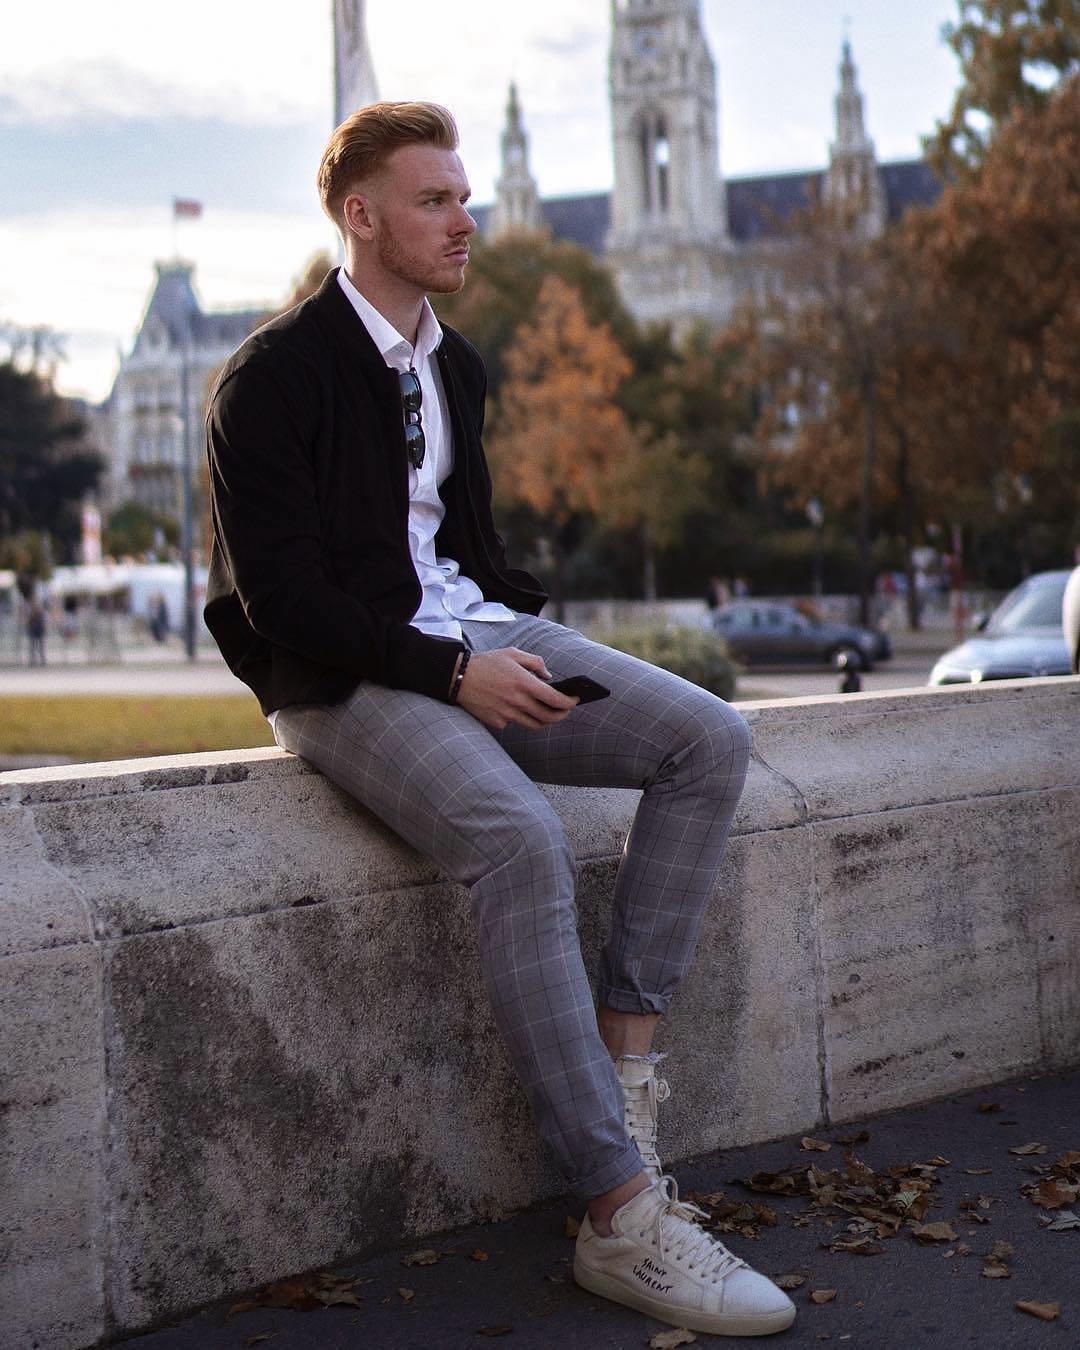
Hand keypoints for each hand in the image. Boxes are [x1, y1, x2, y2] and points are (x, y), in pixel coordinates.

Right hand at [455, 647, 578, 730]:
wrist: (458, 677)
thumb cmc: (487, 663)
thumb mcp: (512, 653)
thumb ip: (535, 662)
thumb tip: (548, 677)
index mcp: (523, 682)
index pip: (555, 699)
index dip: (569, 702)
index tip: (574, 700)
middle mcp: (517, 701)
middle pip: (548, 717)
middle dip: (561, 715)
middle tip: (564, 710)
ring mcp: (507, 714)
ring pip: (534, 725)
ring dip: (545, 720)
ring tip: (547, 713)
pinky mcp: (497, 722)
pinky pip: (515, 724)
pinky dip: (520, 718)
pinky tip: (517, 708)